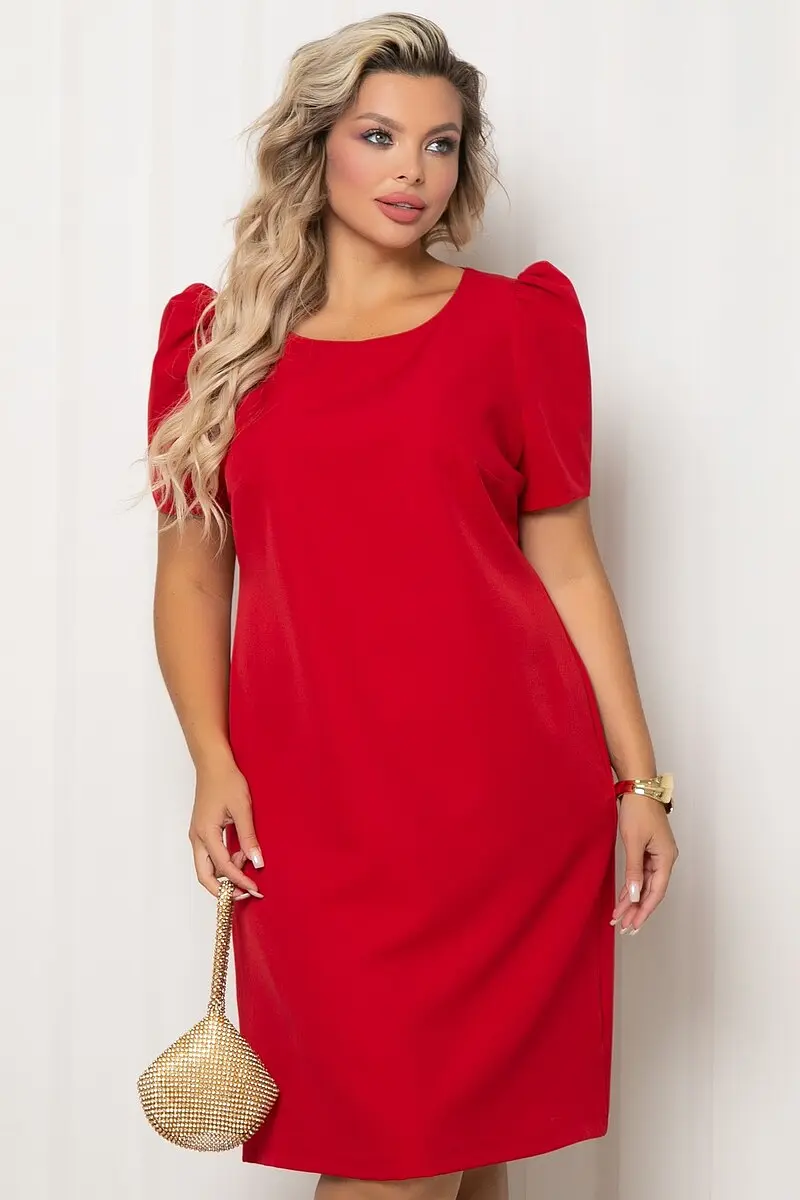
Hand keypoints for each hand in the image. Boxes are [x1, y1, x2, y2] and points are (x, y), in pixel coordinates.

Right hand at [188, 755, 264, 900]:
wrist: (213, 764)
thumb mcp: (242, 808)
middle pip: (205, 876)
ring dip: (225, 874)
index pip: (223, 867)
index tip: (256, 889)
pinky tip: (240, 856)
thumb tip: (257, 862)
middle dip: (224, 889)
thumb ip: (249, 837)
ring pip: (206, 867)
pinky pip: (209, 856)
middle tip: (246, 893)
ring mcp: (197, 835)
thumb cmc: (227, 781)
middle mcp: (197, 838)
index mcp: (206, 833)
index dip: (240, 881)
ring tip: (247, 865)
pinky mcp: (202, 832)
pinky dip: (223, 862)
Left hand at [611, 795, 678, 933]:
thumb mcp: (633, 841)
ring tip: (620, 918)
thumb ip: (634, 870)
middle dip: (638, 910)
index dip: (645, 910)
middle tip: (624, 927)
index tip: (633, 924)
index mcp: (666, 858)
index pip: (657, 892)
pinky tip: (623, 898)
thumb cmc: (638, 810)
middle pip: (652, 891)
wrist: (638, 788)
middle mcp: (665, 859)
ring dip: (633, 900)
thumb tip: (635, 895)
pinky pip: (641, 874)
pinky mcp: (648, 850)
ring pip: (645, 884)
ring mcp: (657, 855)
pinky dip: (632, 886)